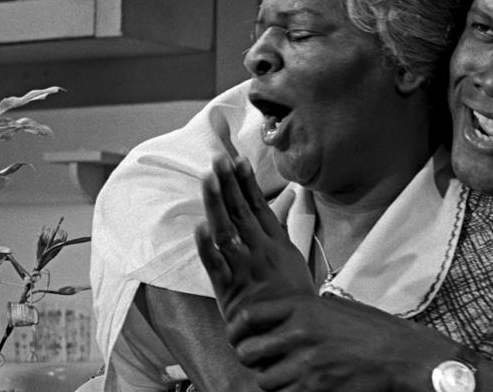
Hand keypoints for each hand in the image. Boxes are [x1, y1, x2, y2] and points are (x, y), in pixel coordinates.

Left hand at [196, 155, 315, 321]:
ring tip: (209, 178)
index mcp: (276, 242)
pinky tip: (199, 226)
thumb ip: (282, 226)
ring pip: (227, 230)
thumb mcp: (293, 255)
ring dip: (217, 203)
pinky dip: (206, 246)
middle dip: (229, 183)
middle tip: (219, 159)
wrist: (291, 332)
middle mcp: (261, 251)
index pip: (259, 205)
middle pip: (241, 211)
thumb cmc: (291, 294)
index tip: (238, 159)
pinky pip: (216, 264)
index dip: (247, 182)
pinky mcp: (229, 289)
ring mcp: (244, 268)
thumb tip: (286, 197)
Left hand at [226, 295, 452, 391]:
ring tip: (285, 375)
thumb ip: (306, 310)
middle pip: (248, 351)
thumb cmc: (375, 331)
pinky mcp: (316, 390)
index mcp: (303, 308)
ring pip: (264, 380)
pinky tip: (299, 387)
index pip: (248, 316)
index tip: (236, 337)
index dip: (236, 329)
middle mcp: (299, 334)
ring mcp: (307, 365)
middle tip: (260, 360)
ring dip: (270, 380)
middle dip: (249, 358)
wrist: (404, 357)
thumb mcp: (337, 307)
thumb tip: (280, 316)